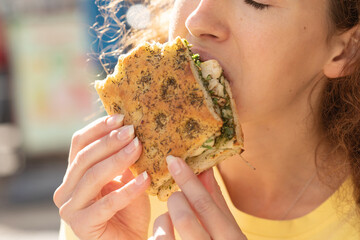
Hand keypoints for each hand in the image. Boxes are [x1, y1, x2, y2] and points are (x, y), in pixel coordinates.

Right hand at [53, 115, 150, 239]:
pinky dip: (128, 190)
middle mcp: (66, 189)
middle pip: (84, 157)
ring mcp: (70, 208)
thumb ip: (124, 159)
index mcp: (74, 174)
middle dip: (109, 141)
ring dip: (118, 160)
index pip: (79, 143)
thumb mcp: (126, 178)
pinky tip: (146, 179)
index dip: (99, 128)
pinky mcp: (82, 225)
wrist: (128, 239)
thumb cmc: (128, 209)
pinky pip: (107, 203)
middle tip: (132, 130)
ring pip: (92, 176)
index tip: (121, 117)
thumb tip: (133, 131)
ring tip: (138, 147)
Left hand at [151, 156, 246, 239]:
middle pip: (184, 217)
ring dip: (164, 219)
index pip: (206, 204)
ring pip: (164, 233)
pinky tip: (163, 233)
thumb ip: (216, 202)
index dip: (188, 179)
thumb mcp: (227, 229)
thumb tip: (205, 168)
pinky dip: (158, 233)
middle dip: (176, 201)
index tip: (173, 159)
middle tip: (176, 197)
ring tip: (170, 218)